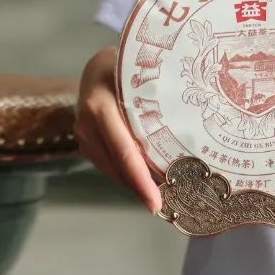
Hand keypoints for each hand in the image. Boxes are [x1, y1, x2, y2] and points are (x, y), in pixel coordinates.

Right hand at [75, 46, 161, 213]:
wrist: (95, 67)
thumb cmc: (123, 67)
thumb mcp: (138, 76)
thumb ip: (154, 99)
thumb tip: (191, 131)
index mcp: (100, 106)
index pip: (124, 151)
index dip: (141, 181)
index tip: (156, 204)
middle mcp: (87, 124)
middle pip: (117, 168)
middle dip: (142, 189)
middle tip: (169, 208)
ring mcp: (83, 136)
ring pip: (113, 171)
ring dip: (136, 185)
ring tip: (162, 198)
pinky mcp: (85, 144)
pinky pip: (109, 165)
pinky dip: (128, 175)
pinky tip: (147, 182)